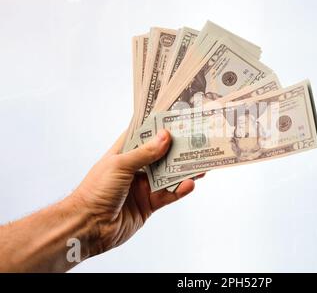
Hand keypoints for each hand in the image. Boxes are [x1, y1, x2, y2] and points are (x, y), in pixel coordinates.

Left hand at [72, 129, 194, 255]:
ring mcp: (143, 186)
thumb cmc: (96, 191)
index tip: (176, 119)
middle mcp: (135, 168)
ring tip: (200, 162)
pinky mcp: (149, 204)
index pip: (143, 135)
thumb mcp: (120, 165)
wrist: (88, 226)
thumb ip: (144, 153)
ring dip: (183, 169)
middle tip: (196, 141)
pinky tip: (190, 183)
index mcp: (123, 153)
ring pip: (168, 175)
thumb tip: (165, 136)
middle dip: (177, 149)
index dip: (158, 127)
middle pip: (161, 155)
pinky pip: (169, 194)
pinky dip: (180, 189)